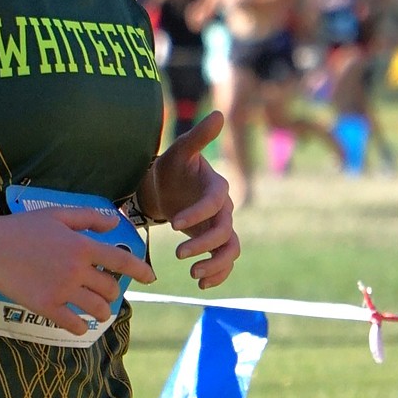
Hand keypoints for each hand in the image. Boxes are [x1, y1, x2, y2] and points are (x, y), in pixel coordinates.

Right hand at [0, 205, 154, 336]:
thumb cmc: (22, 226)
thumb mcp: (57, 214)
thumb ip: (88, 218)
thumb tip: (113, 224)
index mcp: (82, 246)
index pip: (121, 262)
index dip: (141, 271)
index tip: (151, 278)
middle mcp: (76, 270)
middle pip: (110, 289)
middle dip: (112, 291)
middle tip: (105, 290)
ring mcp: (61, 290)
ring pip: (97, 309)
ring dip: (102, 311)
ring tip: (97, 309)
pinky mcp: (45, 306)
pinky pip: (73, 324)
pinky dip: (81, 326)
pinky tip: (79, 322)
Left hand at [139, 110, 239, 288]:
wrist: (168, 186)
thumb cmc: (173, 166)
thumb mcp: (180, 150)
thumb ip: (199, 136)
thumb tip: (219, 113)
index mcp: (216, 187)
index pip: (214, 203)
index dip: (198, 214)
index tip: (174, 224)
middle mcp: (223, 209)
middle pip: (224, 231)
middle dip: (203, 245)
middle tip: (178, 255)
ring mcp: (220, 226)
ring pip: (230, 249)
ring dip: (215, 265)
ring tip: (193, 276)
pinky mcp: (214, 241)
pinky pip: (224, 261)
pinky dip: (218, 274)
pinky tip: (201, 284)